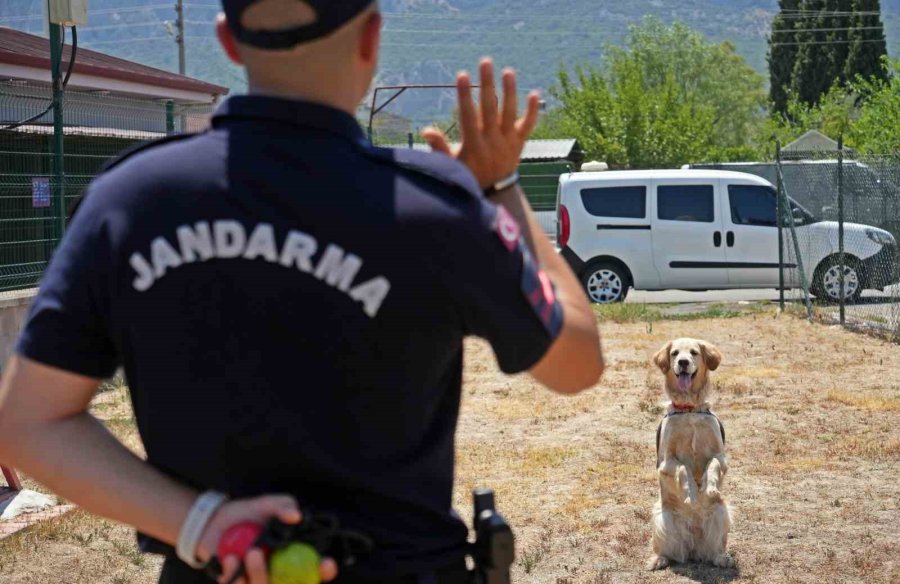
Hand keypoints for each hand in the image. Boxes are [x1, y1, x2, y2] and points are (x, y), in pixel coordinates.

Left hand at [194, 494, 337, 583]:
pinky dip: (234, 576)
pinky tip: (229, 559)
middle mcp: (279, 572)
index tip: (326, 563)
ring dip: (259, 574)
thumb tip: (296, 516)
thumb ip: (284, 506)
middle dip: (291, 582)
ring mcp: (259, 579)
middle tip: (279, 558)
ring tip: (251, 552)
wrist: (216, 521)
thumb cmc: (250, 513)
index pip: (316, 570)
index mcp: (293, 555)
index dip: (324, 571)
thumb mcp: (269, 504)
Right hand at [422, 58, 540, 189]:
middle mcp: (492, 141)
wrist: (496, 193)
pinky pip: (529, 125)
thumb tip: (426, 130)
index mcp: (474, 145)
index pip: (468, 115)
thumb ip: (439, 148)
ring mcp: (508, 141)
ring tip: (507, 71)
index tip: (461, 74)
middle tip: (485, 62)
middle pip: (490, 108)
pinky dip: (533, 111)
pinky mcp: (520, 142)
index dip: (465, 95)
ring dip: (510, 91)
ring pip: (511, 113)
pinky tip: (534, 93)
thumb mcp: (452, 165)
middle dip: (487, 84)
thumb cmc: (469, 176)